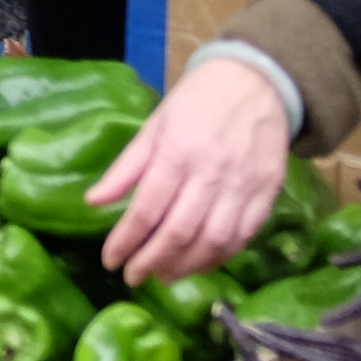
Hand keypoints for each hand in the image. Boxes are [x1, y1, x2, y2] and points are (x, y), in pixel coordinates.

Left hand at [89, 58, 295, 283]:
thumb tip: (93, 202)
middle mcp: (211, 174)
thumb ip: (126, 167)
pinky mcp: (267, 194)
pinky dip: (219, 258)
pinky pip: (242, 237)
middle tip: (133, 278)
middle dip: (151, 261)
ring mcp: (243, 187)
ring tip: (162, 276)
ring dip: (185, 266)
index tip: (110, 261)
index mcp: (177, 152)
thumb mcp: (154, 125)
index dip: (126, 241)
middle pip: (179, 232)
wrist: (257, 82)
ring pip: (213, 241)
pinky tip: (198, 265)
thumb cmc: (197, 101)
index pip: (147, 209)